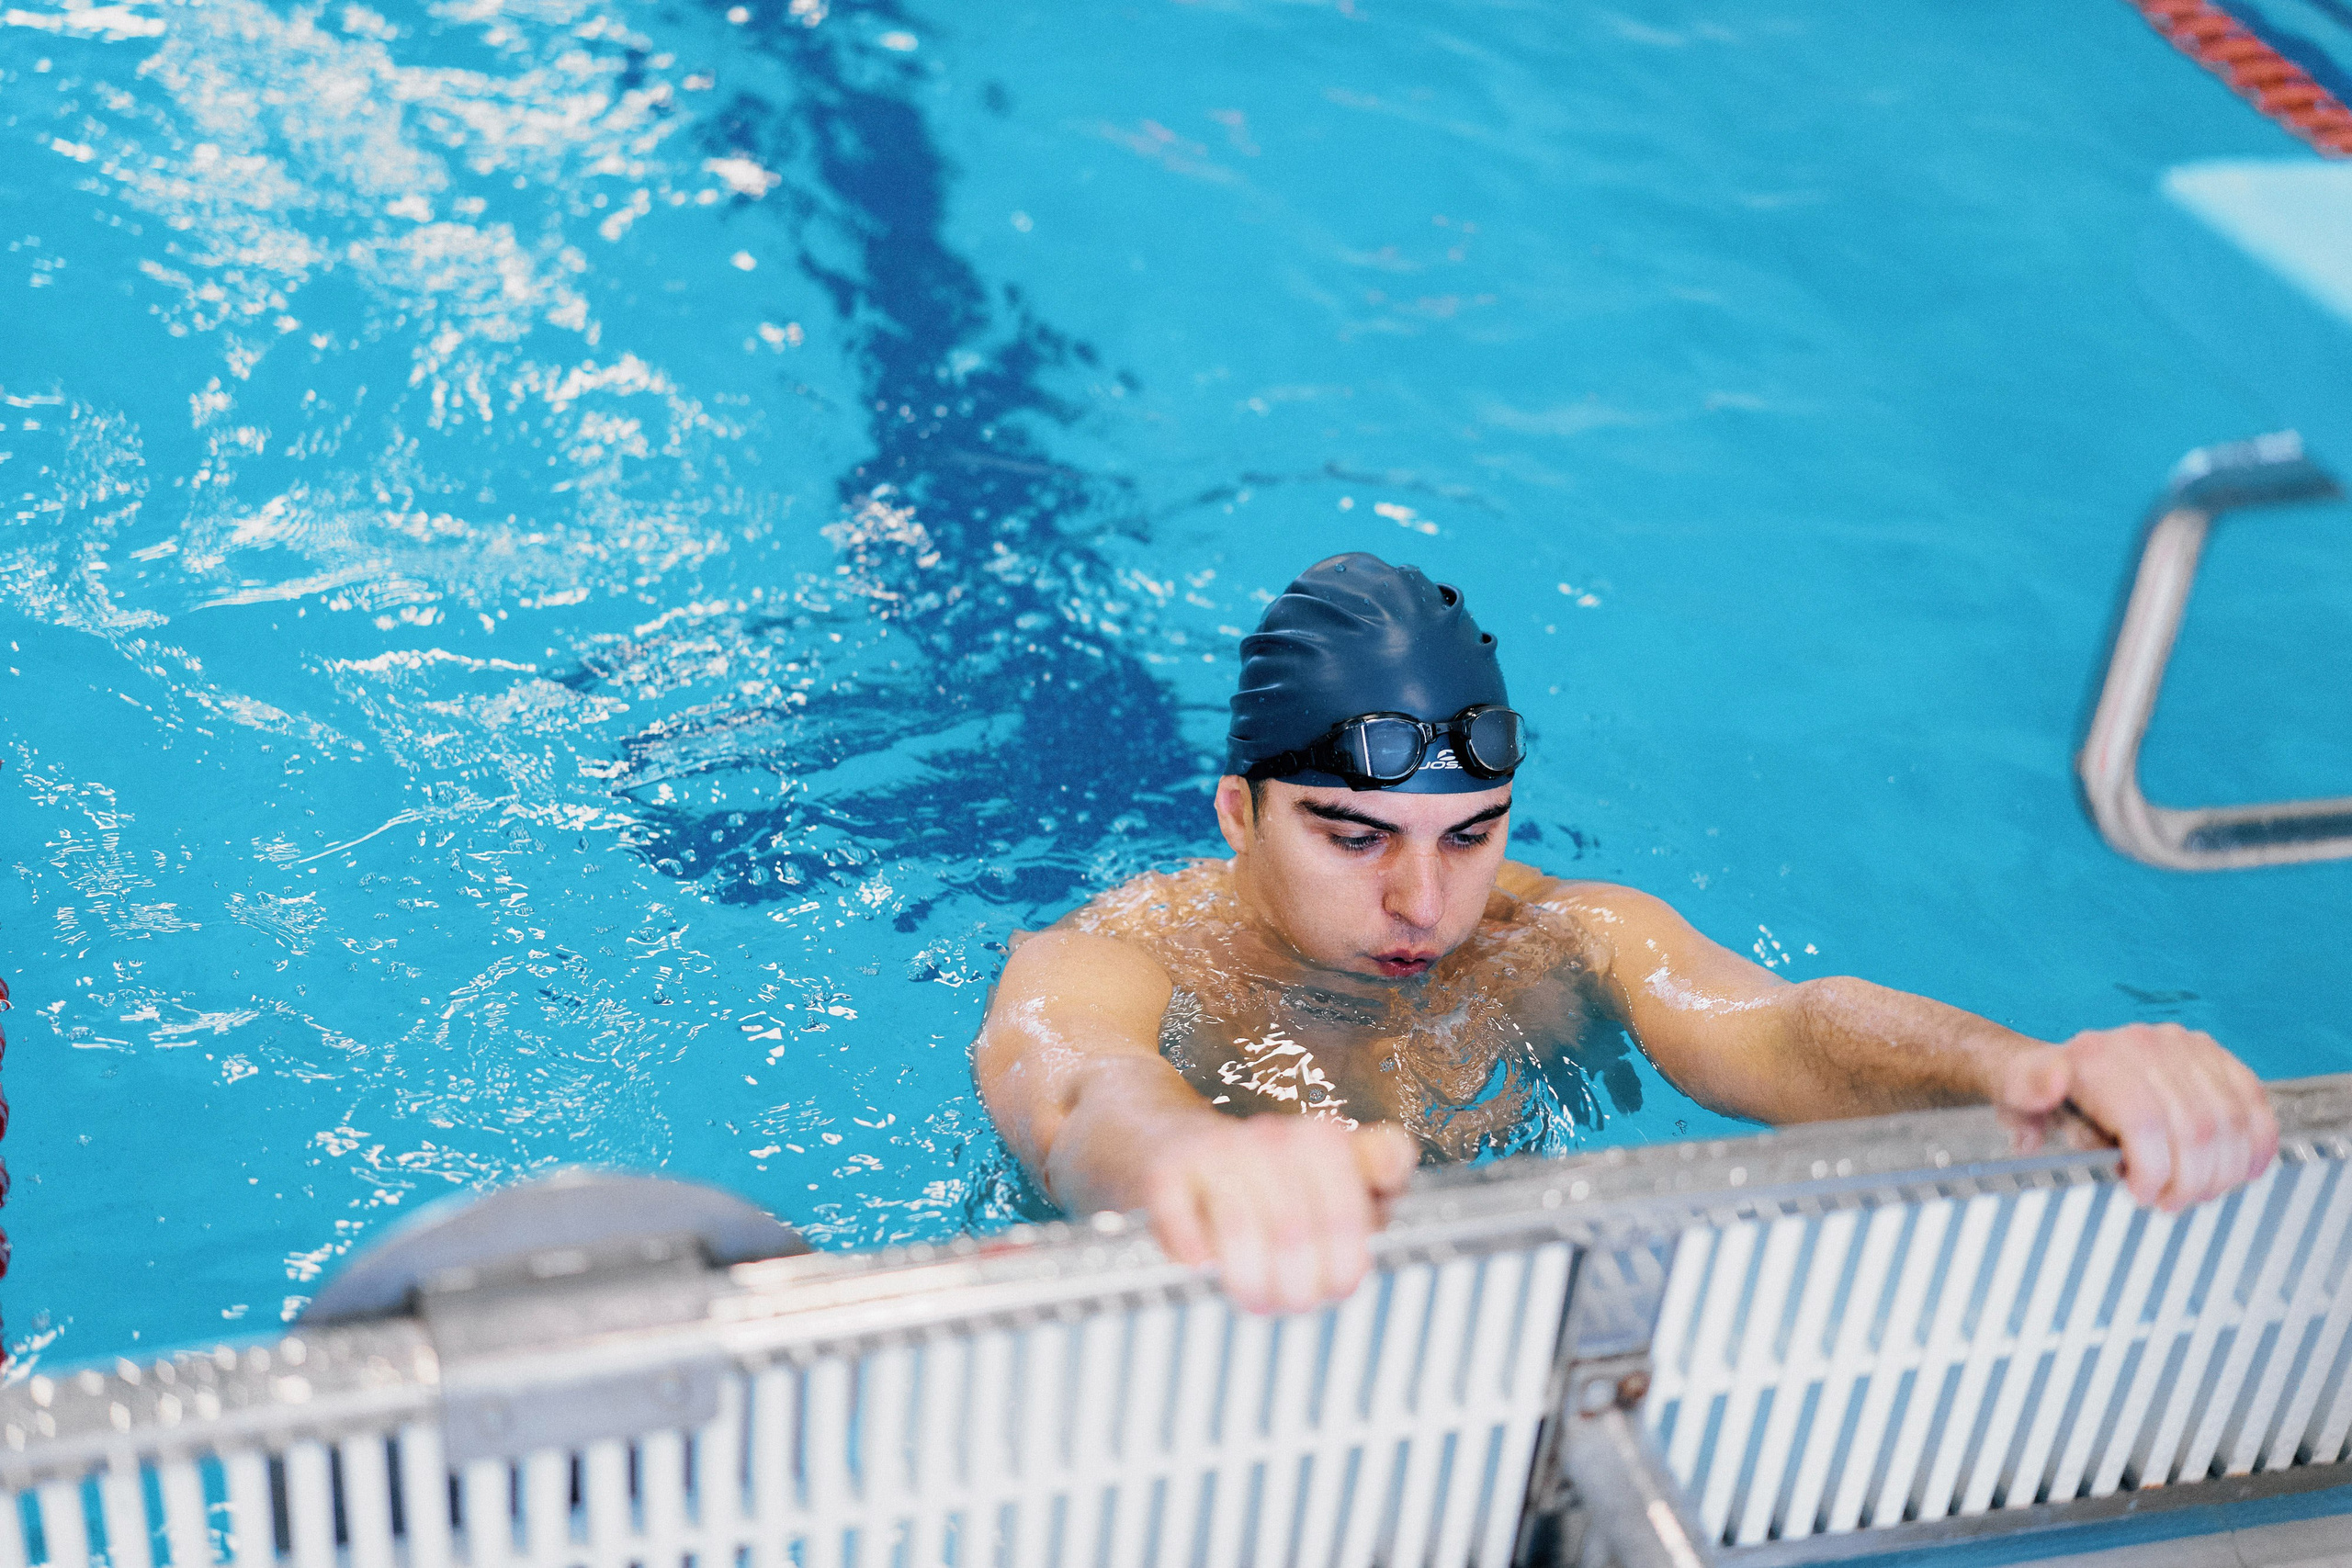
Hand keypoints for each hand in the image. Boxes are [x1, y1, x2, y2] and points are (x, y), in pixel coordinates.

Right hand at [1139, 1114, 1417, 1313]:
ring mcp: (1217, 1151)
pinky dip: (1195, 1257)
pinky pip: (1185, 1228)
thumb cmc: (1259, 1171)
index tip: (1337, 1288)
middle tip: (1291, 1305)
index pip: (1345, 1216)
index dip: (1344, 1265)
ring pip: (1243, 1231)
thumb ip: (1376, 1172)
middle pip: (1295, 1232)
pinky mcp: (1165, 1169)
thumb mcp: (1327, 1170)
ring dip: (1249, 1280)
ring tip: (1253, 1298)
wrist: (1163, 1136)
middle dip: (1296, 1285)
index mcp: (1321, 1140)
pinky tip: (1203, 1267)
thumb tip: (1394, 1160)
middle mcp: (1271, 1137)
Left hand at [1994, 1023, 2276, 1211]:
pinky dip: (2255, 1143)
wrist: (2058, 1065)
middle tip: (2171, 1203)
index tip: (2143, 1196)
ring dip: (2222, 1172)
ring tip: (2197, 1191)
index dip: (2154, 1172)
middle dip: (2190, 1181)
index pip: (2146, 1123)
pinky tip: (2243, 1170)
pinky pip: (2252, 1103)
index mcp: (2096, 1056)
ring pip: (2229, 1122)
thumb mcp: (2015, 1091)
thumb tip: (2050, 1080)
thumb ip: (2025, 1087)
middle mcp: (2144, 1045)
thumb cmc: (2037, 1090)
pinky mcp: (2214, 1056)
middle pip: (2195, 1129)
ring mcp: (2184, 1047)